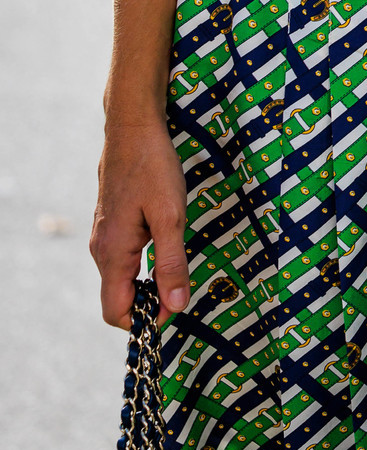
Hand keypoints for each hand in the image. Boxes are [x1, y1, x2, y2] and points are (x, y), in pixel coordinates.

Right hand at [91, 120, 189, 329]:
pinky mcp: (112, 225)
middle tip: (183, 287)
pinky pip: (124, 259)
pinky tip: (166, 245)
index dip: (145, 320)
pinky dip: (144, 265)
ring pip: (122, 278)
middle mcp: (102, 251)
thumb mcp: (171, 216)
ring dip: (148, 283)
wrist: (133, 129)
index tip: (176, 307)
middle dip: (149, 303)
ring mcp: (104, 237)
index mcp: (113, 254)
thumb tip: (176, 306)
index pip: (116, 312)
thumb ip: (172, 263)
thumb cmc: (153, 168)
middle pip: (119, 298)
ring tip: (177, 266)